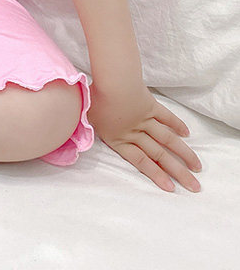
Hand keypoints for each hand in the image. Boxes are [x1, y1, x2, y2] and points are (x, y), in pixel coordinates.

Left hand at [87, 81, 202, 193]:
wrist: (112, 81)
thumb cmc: (93, 97)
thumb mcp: (84, 117)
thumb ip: (84, 128)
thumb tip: (73, 133)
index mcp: (118, 138)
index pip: (140, 162)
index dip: (156, 175)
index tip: (171, 188)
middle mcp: (134, 132)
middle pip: (159, 155)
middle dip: (178, 172)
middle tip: (195, 186)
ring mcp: (144, 119)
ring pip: (168, 139)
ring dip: (184, 153)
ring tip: (197, 166)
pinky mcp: (150, 105)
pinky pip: (166, 117)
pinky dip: (176, 124)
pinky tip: (186, 134)